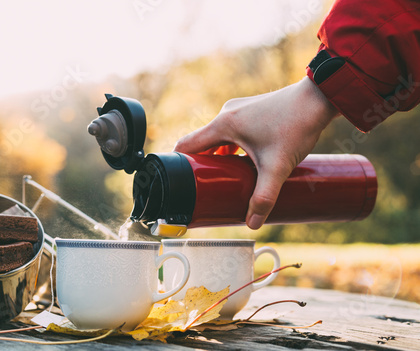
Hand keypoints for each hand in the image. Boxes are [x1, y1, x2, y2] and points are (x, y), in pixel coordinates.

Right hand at [174, 77, 339, 228]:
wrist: (318, 98)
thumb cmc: (296, 124)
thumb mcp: (277, 166)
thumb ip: (264, 197)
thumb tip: (252, 223)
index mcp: (223, 125)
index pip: (186, 145)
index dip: (178, 165)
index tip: (180, 183)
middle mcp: (226, 114)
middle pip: (202, 144)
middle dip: (202, 167)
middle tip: (207, 187)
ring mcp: (238, 111)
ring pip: (218, 139)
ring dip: (218, 158)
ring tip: (226, 178)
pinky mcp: (250, 111)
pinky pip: (231, 132)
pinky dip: (231, 148)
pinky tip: (244, 162)